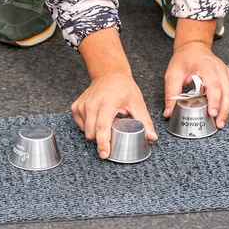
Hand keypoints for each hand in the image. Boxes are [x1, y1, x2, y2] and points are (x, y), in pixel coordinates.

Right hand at [76, 27, 157, 158]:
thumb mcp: (137, 102)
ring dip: (96, 132)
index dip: (103, 143)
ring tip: (107, 121)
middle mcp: (92, 104)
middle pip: (92, 132)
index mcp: (107, 103)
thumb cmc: (123, 87)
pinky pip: (80, 125)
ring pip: (85, 130)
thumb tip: (152, 137)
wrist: (109, 73)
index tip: (105, 154)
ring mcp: (82, 105)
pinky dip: (88, 126)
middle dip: (101, 140)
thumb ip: (144, 121)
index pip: (102, 127)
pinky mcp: (76, 106)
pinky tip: (98, 118)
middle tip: (113, 131)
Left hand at [164, 41, 228, 129]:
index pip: (214, 85)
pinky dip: (226, 102)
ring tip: (220, 122)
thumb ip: (171, 94)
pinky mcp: (228, 76)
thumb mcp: (173, 74)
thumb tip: (168, 112)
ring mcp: (225, 72)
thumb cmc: (184, 59)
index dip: (214, 100)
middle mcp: (219, 68)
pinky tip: (221, 111)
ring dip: (226, 108)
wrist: (193, 47)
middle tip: (218, 124)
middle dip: (224, 109)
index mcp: (206, 66)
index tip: (212, 113)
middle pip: (226, 91)